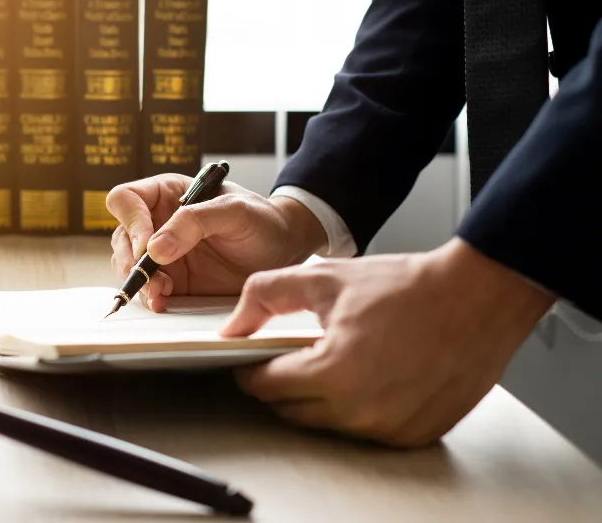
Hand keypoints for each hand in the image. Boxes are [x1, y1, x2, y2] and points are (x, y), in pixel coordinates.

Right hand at [106, 174, 326, 311]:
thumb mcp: (234, 211)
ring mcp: (163, 254)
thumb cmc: (261, 219)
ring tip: (163, 292)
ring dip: (140, 282)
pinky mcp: (173, 281)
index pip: (125, 200)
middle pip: (121, 238)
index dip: (130, 221)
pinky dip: (150, 298)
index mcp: (165, 194)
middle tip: (155, 278)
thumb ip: (195, 222)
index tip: (146, 246)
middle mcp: (157, 223)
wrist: (284, 250)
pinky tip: (164, 302)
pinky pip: (148, 290)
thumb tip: (154, 247)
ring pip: (128, 267)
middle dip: (131, 261)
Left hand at [220, 237, 555, 446]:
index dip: (252, 369)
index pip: (266, 387)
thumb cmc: (408, 286)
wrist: (477, 297)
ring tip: (338, 359)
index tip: (254, 360)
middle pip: (292, 410)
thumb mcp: (324, 277)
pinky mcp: (414, 434)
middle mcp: (360, 410)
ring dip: (321, 397)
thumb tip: (233, 323)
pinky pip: (366, 430)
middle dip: (284, 384)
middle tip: (294, 357)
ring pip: (327, 424)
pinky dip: (359, 408)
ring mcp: (389, 428)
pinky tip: (371, 375)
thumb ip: (266, 296)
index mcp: (333, 373)